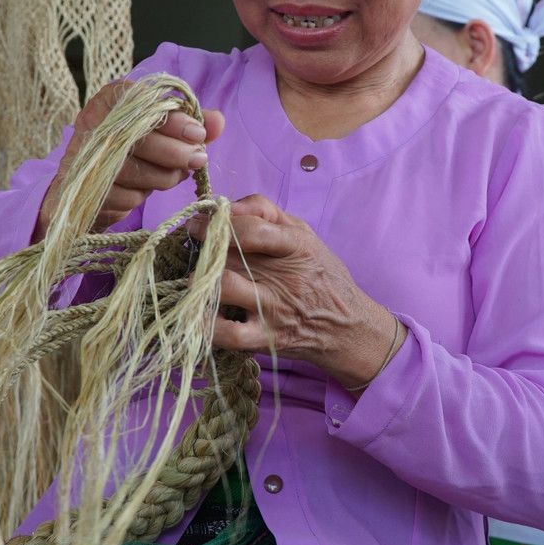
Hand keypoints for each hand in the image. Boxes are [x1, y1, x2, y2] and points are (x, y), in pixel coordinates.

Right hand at [35, 81, 224, 239]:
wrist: (93, 186)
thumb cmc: (135, 150)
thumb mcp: (162, 131)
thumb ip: (190, 123)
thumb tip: (218, 121)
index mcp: (111, 100)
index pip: (142, 102)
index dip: (173, 119)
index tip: (199, 133)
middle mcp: (91, 124)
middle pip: (137, 137)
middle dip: (175, 151)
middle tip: (199, 158)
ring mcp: (85, 158)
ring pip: (133, 170)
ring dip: (164, 176)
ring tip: (177, 174)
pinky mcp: (86, 190)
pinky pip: (126, 196)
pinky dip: (144, 194)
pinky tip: (148, 188)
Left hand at [206, 195, 404, 391]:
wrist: (348, 328)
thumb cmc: (321, 276)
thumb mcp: (304, 235)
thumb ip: (266, 212)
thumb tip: (226, 206)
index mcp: (298, 247)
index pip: (252, 230)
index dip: (218, 223)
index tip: (199, 224)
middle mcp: (286, 278)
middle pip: (231, 256)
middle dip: (205, 249)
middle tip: (195, 247)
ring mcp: (275, 310)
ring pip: (225, 289)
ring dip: (203, 281)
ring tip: (197, 278)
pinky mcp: (267, 339)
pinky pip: (229, 334)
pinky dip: (207, 324)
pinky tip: (199, 313)